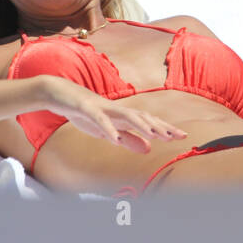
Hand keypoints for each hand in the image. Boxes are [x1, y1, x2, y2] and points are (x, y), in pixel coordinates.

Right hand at [40, 77, 187, 153]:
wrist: (60, 94)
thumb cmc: (86, 113)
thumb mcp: (109, 130)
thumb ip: (128, 138)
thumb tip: (149, 148)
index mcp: (123, 116)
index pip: (148, 122)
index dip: (165, 128)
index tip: (182, 136)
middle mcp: (117, 110)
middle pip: (143, 117)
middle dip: (160, 126)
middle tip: (177, 136)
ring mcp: (103, 107)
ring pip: (126, 114)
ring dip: (141, 124)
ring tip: (153, 134)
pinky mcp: (87, 108)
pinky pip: (99, 119)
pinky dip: (108, 129)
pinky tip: (115, 139)